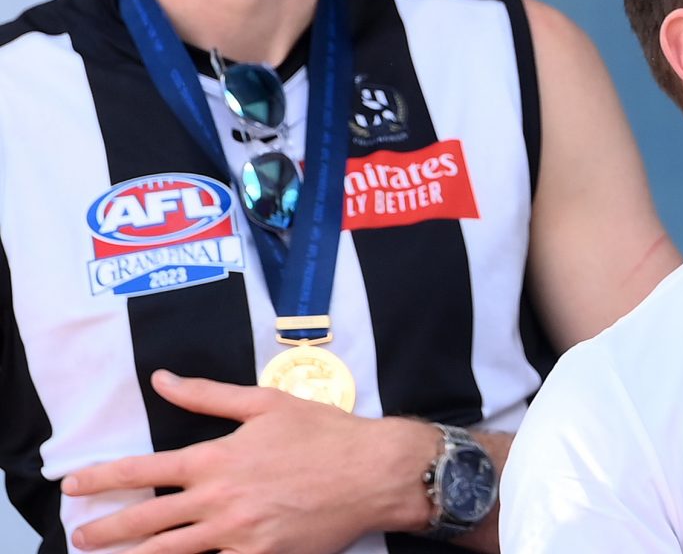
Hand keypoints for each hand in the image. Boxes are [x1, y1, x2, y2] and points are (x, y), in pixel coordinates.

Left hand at [61, 371, 433, 553]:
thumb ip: (207, 395)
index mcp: (216, 459)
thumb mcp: (266, 403)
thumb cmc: (325, 434)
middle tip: (82, 537)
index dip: (102, 478)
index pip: (142, 470)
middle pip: (145, 521)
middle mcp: (218, 500)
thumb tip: (162, 379)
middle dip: (106, 530)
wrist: (374, 472)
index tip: (74, 485)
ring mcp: (237, 534)